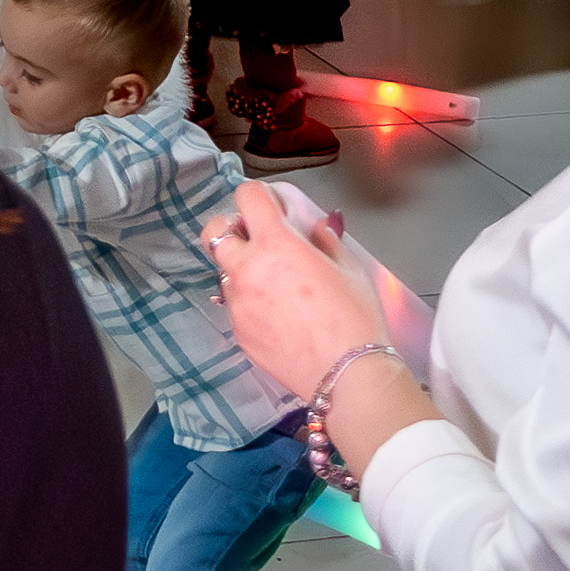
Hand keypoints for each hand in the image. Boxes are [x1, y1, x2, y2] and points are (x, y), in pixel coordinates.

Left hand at [196, 188, 380, 401]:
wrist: (345, 374)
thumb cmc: (354, 318)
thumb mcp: (348, 269)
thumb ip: (325, 240)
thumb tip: (317, 226)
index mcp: (275, 244)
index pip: (247, 196)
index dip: (260, 196)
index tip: (275, 208)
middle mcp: (247, 269)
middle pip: (215, 231)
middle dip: (233, 228)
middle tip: (260, 240)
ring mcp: (237, 302)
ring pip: (224, 271)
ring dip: (241, 268)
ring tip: (275, 285)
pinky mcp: (238, 331)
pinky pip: (235, 305)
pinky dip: (249, 302)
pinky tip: (278, 316)